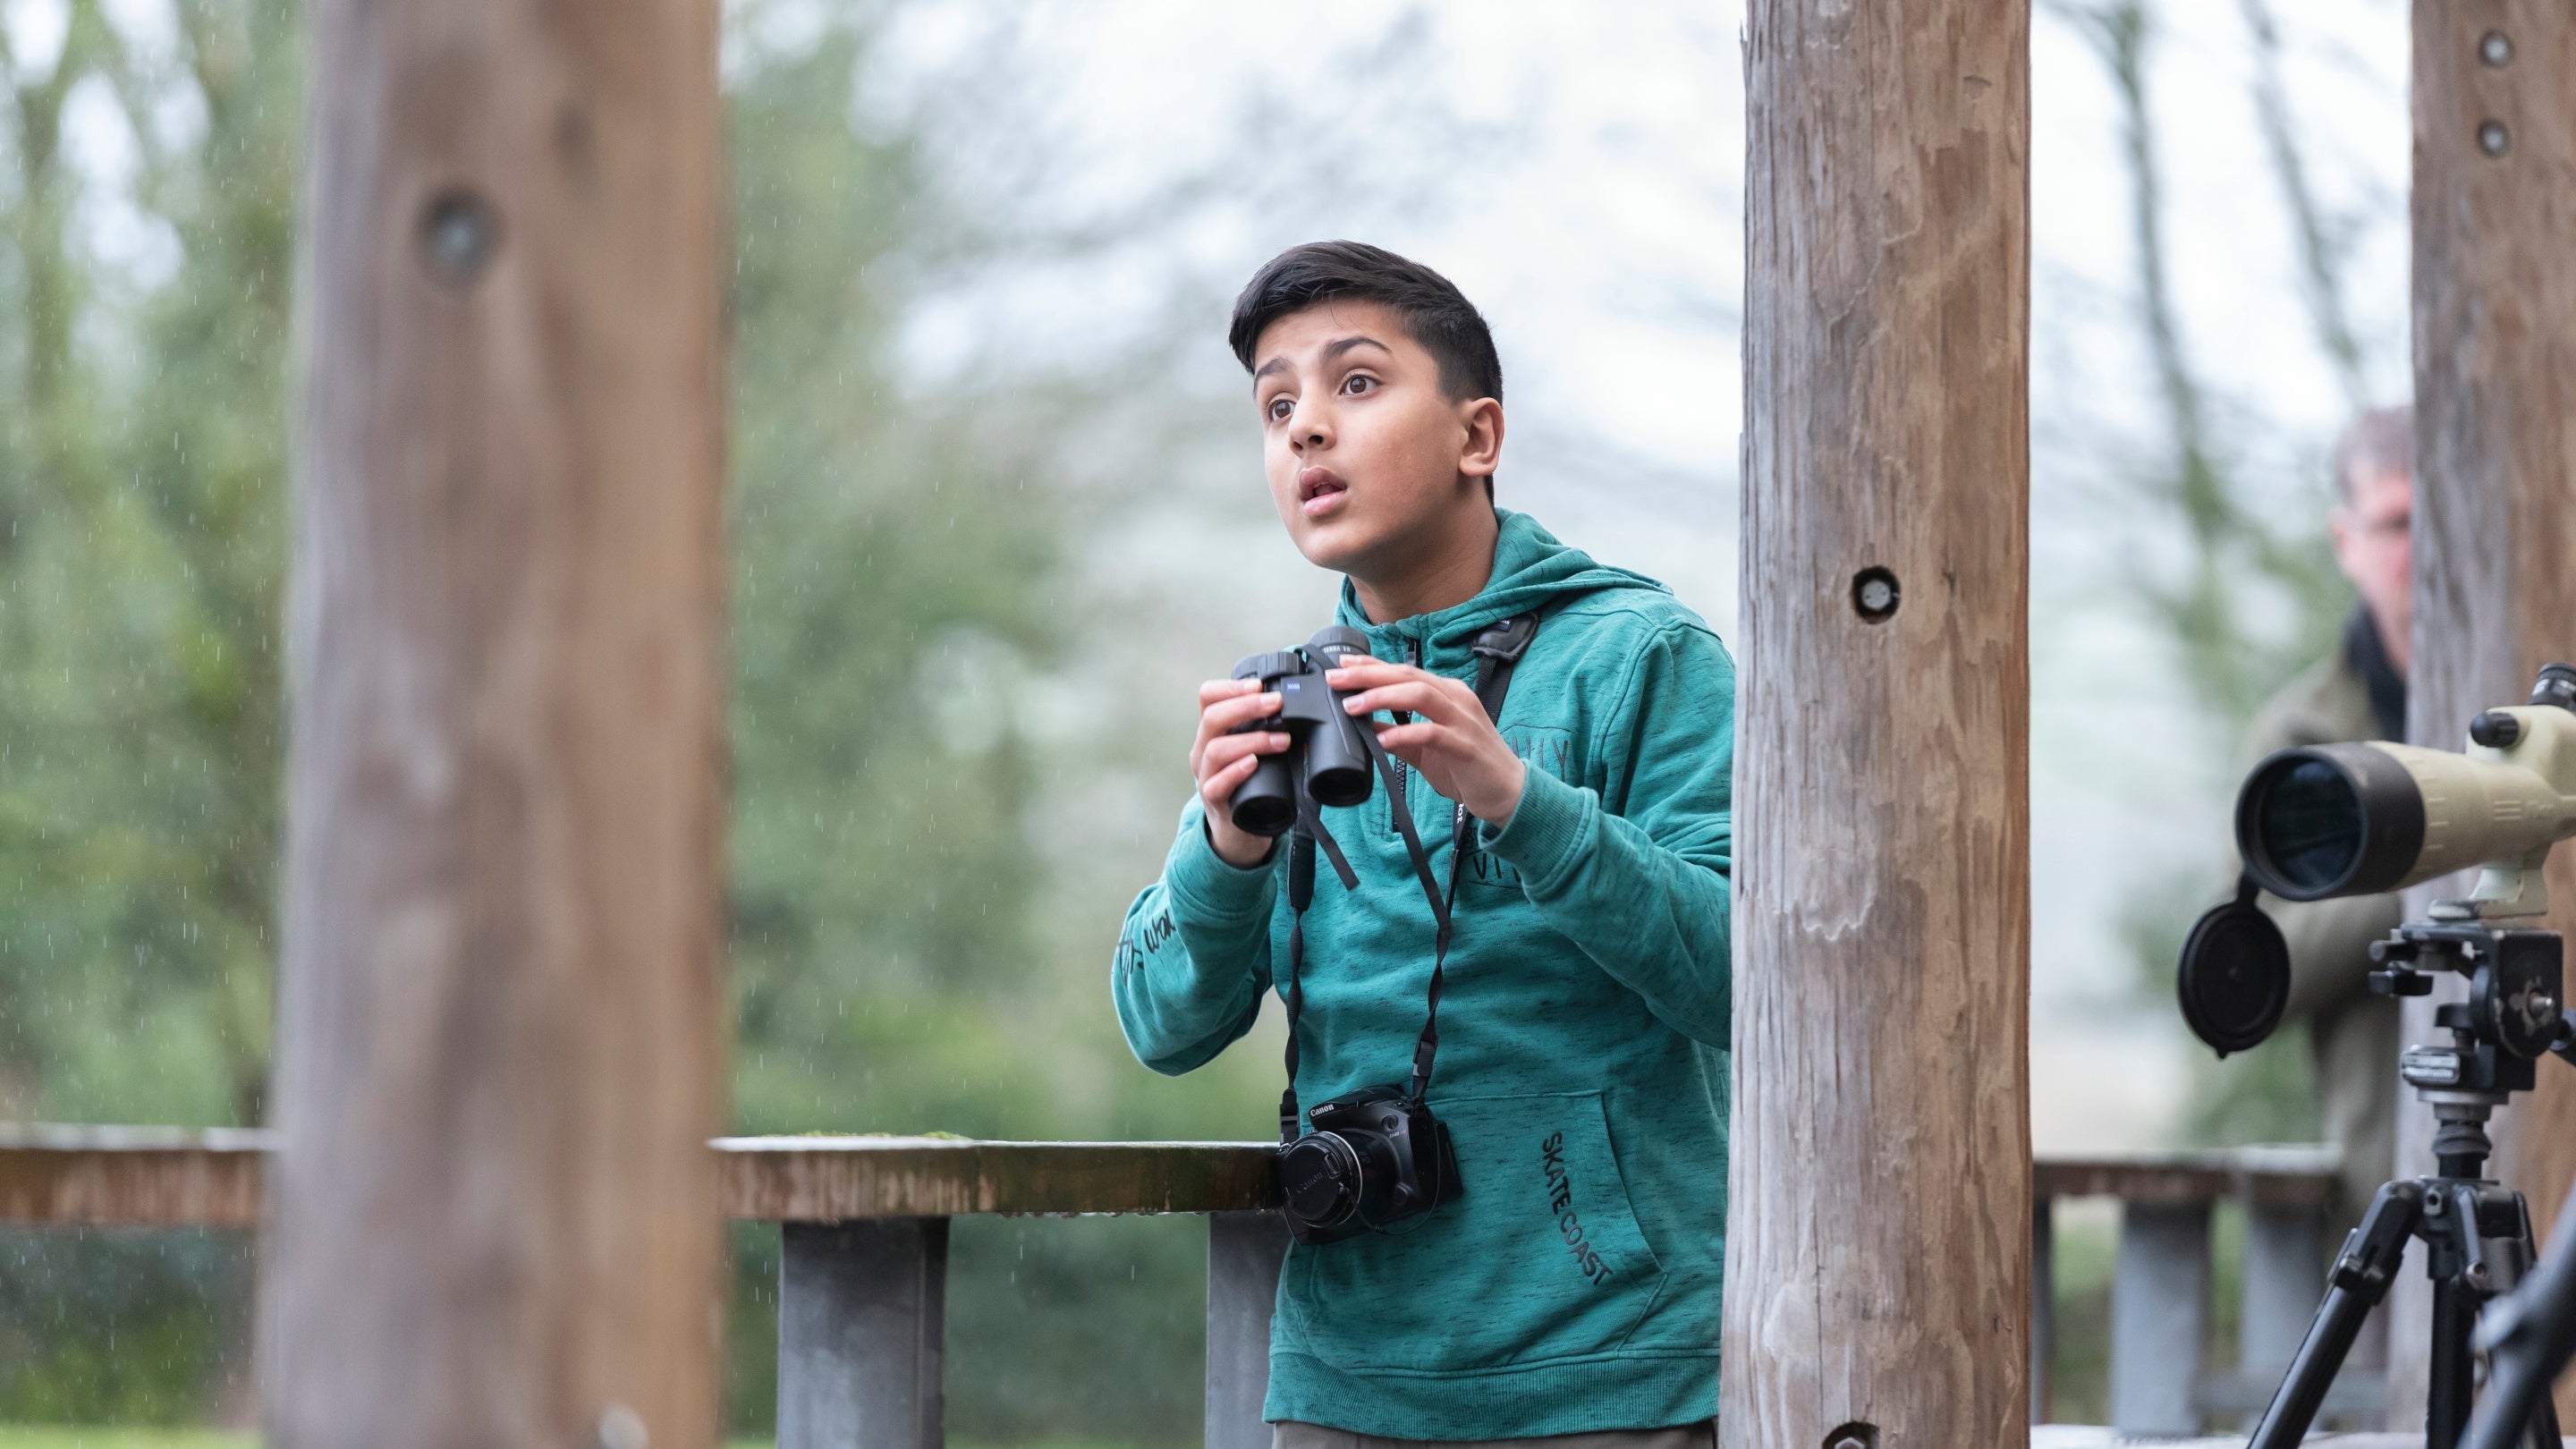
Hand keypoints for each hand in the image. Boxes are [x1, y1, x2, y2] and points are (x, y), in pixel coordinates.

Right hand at [1191, 677, 1287, 866]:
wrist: (1238, 829)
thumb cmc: (1251, 783)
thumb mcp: (1255, 750)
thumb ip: (1270, 730)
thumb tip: (1311, 711)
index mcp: (1213, 732)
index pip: (1207, 697)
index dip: (1230, 687)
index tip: (1259, 685)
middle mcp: (1203, 750)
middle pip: (1211, 718)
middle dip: (1245, 706)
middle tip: (1276, 703)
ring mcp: (1206, 776)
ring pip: (1215, 749)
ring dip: (1252, 740)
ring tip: (1281, 740)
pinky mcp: (1214, 800)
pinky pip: (1217, 784)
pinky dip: (1236, 772)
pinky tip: (1254, 764)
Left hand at [1326, 662, 1526, 824]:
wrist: (1509, 792)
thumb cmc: (1468, 766)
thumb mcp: (1427, 748)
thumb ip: (1400, 736)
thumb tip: (1368, 727)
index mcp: (1446, 693)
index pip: (1404, 671)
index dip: (1372, 666)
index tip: (1342, 664)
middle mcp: (1455, 698)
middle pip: (1407, 676)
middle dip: (1368, 675)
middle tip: (1336, 679)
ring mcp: (1462, 720)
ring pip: (1420, 694)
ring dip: (1382, 697)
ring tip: (1353, 706)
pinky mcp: (1466, 745)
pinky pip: (1432, 732)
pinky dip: (1404, 733)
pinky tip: (1382, 739)